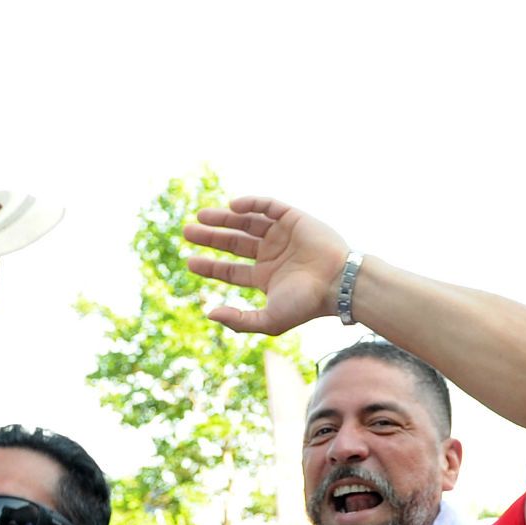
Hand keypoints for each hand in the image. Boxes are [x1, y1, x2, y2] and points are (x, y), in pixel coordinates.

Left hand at [184, 197, 348, 335]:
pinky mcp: (293, 218)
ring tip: (201, 216)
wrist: (338, 282)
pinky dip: (250, 203)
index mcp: (267, 278)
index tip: (189, 262)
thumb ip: (239, 321)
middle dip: (211, 237)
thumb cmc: (306, 304)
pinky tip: (232, 206)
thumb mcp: (269, 320)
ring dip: (223, 218)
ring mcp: (282, 235)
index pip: (232, 270)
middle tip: (187, 231)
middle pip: (234, 242)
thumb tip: (209, 314)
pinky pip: (267, 205)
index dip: (210, 266)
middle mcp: (272, 255)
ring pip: (247, 222)